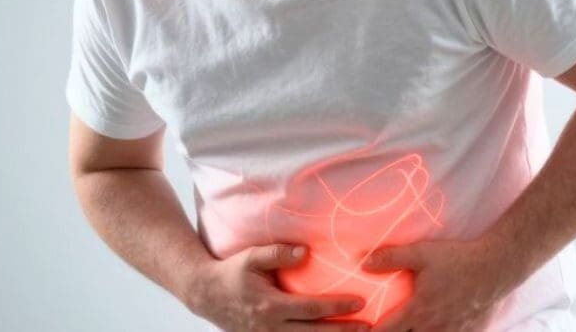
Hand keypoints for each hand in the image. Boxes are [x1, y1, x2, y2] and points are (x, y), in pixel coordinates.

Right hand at [191, 243, 372, 330]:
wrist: (205, 296)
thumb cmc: (232, 272)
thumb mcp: (252, 257)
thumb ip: (279, 253)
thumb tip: (306, 251)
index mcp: (270, 306)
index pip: (312, 308)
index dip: (337, 306)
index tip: (361, 302)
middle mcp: (270, 328)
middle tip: (370, 328)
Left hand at [360, 238, 510, 331]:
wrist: (497, 267)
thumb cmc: (458, 259)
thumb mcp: (422, 253)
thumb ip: (391, 258)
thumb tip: (362, 262)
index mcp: (418, 310)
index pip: (387, 330)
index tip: (363, 329)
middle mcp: (433, 326)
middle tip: (392, 327)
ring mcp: (452, 331)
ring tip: (413, 327)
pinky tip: (441, 327)